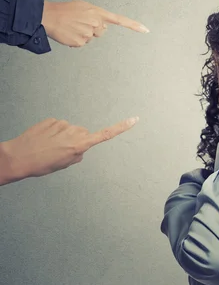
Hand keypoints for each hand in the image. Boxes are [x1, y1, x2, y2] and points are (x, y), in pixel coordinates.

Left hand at [0, 116, 138, 184]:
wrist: (18, 157)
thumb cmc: (41, 164)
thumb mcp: (64, 164)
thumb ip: (77, 154)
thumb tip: (80, 147)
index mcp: (80, 145)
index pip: (106, 134)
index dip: (121, 127)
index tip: (134, 119)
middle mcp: (74, 131)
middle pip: (83, 134)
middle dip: (76, 140)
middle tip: (61, 152)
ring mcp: (62, 124)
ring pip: (69, 130)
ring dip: (63, 137)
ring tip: (49, 147)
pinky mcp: (51, 120)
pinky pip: (57, 126)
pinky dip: (53, 132)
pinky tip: (43, 140)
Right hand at [41, 0, 148, 47]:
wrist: (49, 16)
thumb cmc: (66, 10)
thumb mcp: (84, 7)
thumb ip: (97, 15)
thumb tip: (104, 27)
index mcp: (98, 13)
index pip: (120, 19)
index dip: (133, 25)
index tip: (146, 30)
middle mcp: (96, 23)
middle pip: (102, 31)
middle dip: (94, 28)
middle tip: (80, 22)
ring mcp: (88, 34)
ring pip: (91, 38)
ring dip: (84, 34)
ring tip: (73, 26)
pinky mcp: (80, 42)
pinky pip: (82, 44)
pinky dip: (76, 40)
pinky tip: (69, 32)